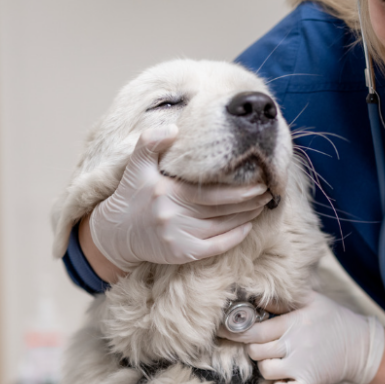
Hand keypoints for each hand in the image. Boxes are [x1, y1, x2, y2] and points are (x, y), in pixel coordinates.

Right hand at [88, 124, 272, 272]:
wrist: (116, 232)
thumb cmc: (132, 194)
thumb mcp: (136, 164)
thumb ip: (150, 142)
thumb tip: (173, 129)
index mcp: (166, 190)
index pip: (211, 190)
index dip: (238, 188)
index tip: (259, 179)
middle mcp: (172, 215)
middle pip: (221, 208)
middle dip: (249, 201)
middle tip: (268, 192)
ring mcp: (177, 237)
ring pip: (221, 227)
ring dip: (246, 217)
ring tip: (262, 205)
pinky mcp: (180, 254)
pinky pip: (215, 247)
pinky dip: (234, 237)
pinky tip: (248, 227)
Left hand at [218, 291, 384, 383]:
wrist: (361, 345)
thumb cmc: (333, 319)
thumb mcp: (311, 301)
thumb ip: (282, 300)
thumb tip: (254, 295)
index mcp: (293, 323)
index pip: (254, 330)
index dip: (235, 331)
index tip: (224, 330)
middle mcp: (295, 344)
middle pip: (255, 351)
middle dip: (254, 349)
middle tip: (262, 345)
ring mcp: (302, 365)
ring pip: (266, 371)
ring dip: (266, 367)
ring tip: (275, 360)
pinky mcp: (310, 382)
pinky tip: (282, 380)